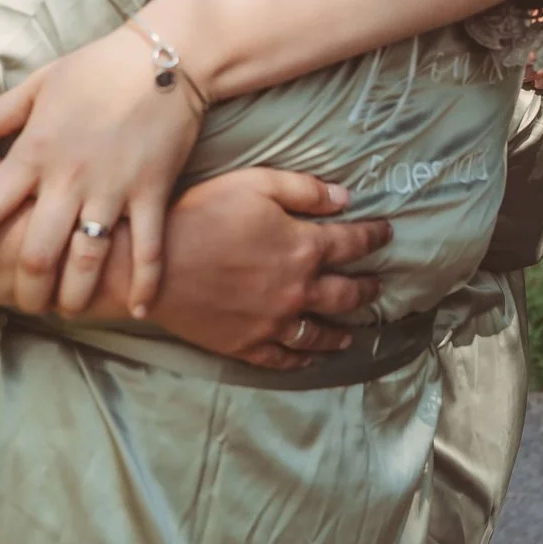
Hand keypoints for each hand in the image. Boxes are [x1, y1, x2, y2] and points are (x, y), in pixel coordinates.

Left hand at [0, 25, 206, 318]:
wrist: (166, 56)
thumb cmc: (97, 67)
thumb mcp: (38, 84)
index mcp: (33, 152)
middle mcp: (68, 178)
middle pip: (36, 255)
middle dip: (26, 291)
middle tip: (26, 301)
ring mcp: (113, 189)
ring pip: (87, 263)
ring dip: (74, 298)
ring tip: (68, 309)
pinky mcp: (152, 193)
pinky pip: (148, 250)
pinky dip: (145, 284)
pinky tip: (138, 308)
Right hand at [153, 167, 387, 369]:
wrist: (155, 265)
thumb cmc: (202, 214)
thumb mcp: (256, 184)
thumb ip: (304, 191)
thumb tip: (345, 198)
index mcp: (303, 248)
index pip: (353, 243)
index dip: (374, 237)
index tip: (387, 234)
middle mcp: (297, 290)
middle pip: (346, 294)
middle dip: (368, 288)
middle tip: (379, 286)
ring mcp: (273, 322)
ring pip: (320, 333)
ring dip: (341, 333)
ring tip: (353, 333)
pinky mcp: (247, 344)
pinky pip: (283, 358)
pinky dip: (301, 359)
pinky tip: (309, 358)